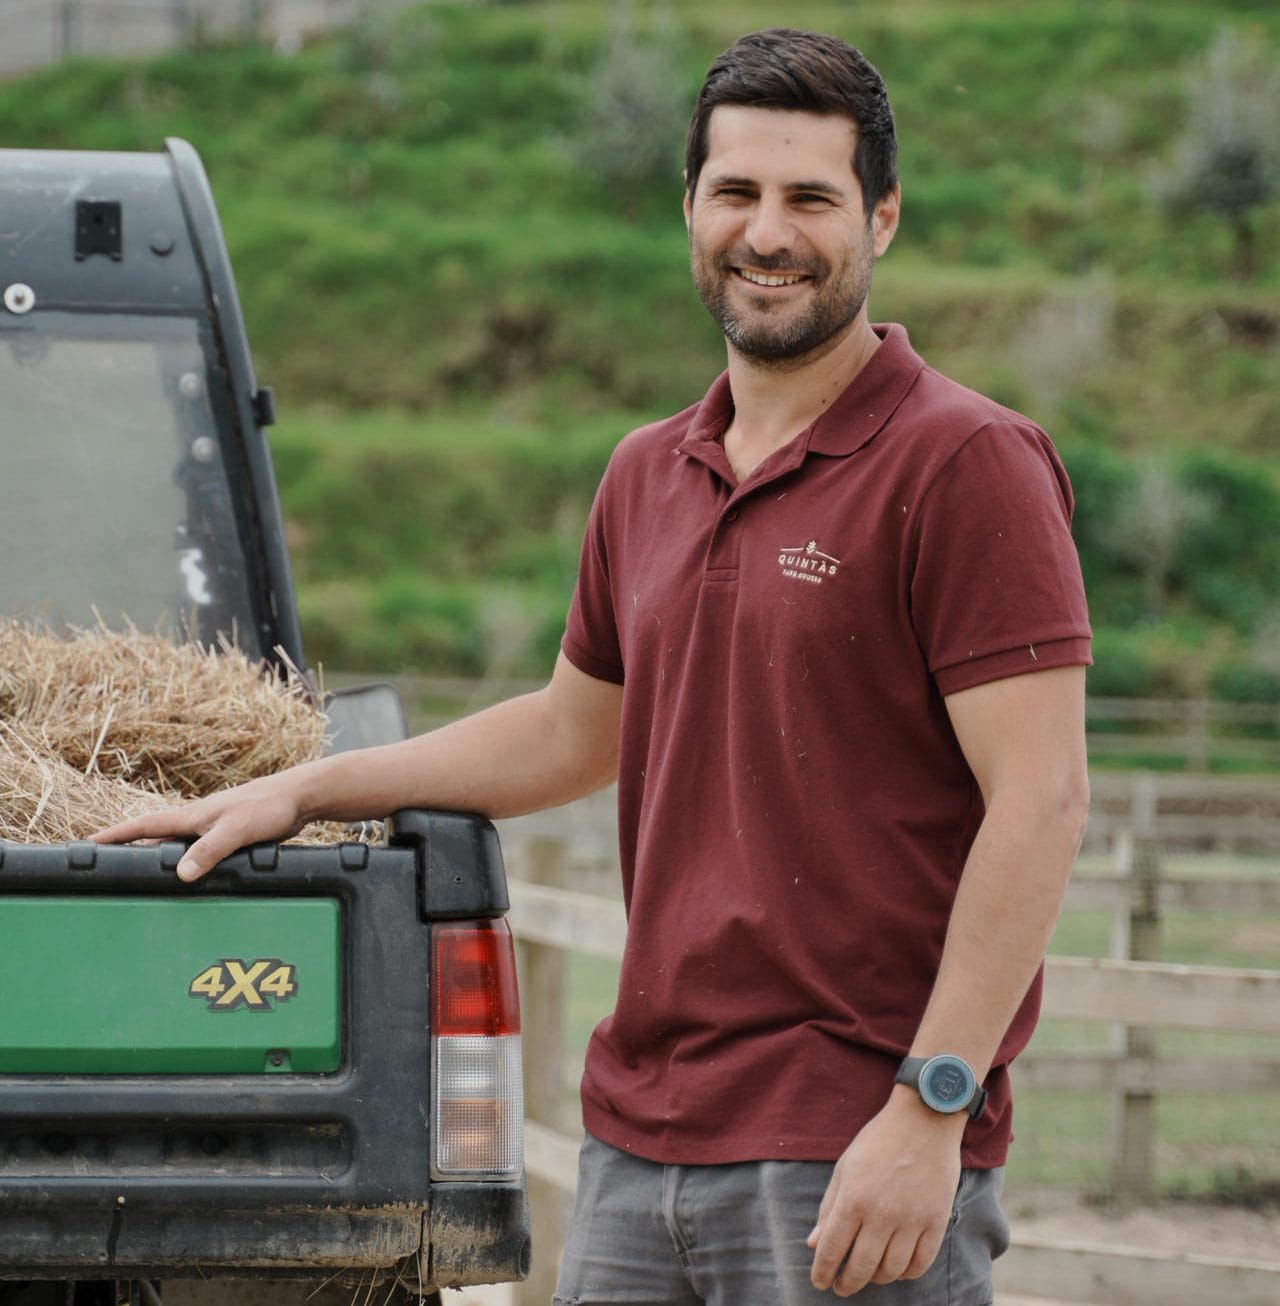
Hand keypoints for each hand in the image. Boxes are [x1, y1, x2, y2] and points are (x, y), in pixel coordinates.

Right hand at [92, 773, 305, 882]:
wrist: (299, 798)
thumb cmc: (268, 807)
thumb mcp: (236, 830)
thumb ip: (209, 851)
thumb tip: (181, 875)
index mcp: (191, 817)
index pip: (143, 826)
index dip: (115, 836)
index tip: (88, 845)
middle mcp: (197, 822)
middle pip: (155, 839)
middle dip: (131, 851)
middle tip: (107, 868)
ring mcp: (212, 829)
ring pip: (178, 848)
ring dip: (161, 859)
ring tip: (142, 878)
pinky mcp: (229, 837)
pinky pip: (200, 853)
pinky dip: (189, 864)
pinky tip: (191, 877)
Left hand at [807, 1090, 963, 1295]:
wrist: (923, 1120)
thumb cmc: (878, 1141)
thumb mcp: (845, 1167)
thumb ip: (829, 1206)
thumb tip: (814, 1243)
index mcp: (853, 1198)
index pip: (832, 1248)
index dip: (822, 1271)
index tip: (819, 1282)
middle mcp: (881, 1213)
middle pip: (861, 1267)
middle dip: (847, 1283)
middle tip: (841, 1287)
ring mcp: (912, 1219)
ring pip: (891, 1270)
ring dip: (876, 1279)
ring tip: (868, 1275)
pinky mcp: (936, 1221)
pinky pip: (921, 1263)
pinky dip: (906, 1273)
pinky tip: (896, 1268)